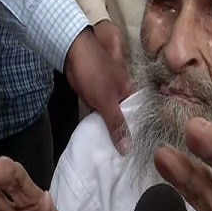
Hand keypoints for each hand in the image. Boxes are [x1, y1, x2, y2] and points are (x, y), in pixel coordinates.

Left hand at [65, 28, 133, 152]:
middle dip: (123, 135)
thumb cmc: (94, 73)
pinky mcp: (95, 96)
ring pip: (111, 116)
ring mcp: (108, 95)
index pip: (139, 117)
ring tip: (112, 154)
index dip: (138, 134)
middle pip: (125, 118)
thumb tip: (128, 149)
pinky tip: (100, 138)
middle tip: (123, 159)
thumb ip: (116, 124)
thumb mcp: (107, 101)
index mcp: (131, 92)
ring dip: (110, 130)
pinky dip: (99, 123)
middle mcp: (122, 94)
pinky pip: (100, 113)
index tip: (137, 154)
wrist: (72, 52)